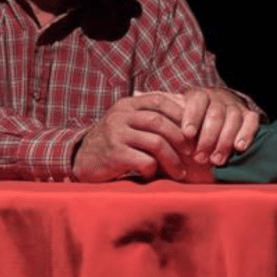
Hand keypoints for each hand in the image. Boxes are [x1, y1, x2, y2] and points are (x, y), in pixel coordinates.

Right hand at [72, 93, 191, 182]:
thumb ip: (150, 116)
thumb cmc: (114, 142)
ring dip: (172, 159)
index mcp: (127, 104)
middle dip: (180, 138)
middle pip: (159, 122)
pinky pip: (144, 161)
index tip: (194, 129)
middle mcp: (120, 115)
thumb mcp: (128, 122)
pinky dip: (153, 170)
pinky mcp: (114, 154)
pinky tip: (150, 176)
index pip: (159, 100)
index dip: (180, 112)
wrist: (81, 159)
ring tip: (179, 172)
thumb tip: (186, 113)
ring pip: (155, 142)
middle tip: (192, 152)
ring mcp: (116, 134)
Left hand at [176, 87, 259, 166]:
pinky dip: (246, 134)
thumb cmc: (190, 128)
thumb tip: (160, 138)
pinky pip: (251, 121)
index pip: (197, 100)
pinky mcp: (250, 115)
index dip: (192, 116)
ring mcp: (235, 105)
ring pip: (233, 117)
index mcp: (199, 95)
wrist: (214, 121)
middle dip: (208, 137)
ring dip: (225, 141)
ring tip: (216, 160)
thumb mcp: (178, 123)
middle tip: (200, 158)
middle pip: (216, 113)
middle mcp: (218, 97)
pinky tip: (239, 148)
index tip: (187, 134)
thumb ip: (171, 127)